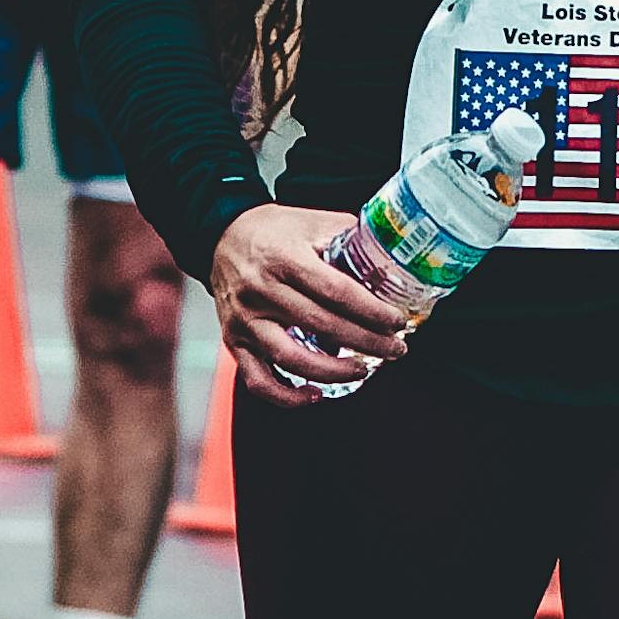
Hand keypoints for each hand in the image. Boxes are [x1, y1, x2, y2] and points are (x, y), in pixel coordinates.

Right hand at [210, 203, 417, 408]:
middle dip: (366, 343)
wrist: (221, 236)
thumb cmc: (273, 230)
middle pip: (321, 325)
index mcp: (284, 256)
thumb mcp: (312, 221)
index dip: (371, 311)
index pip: (335, 291)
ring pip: (291, 358)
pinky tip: (315, 394)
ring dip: (333, 371)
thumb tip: (393, 257)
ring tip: (363, 369)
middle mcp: (261, 289)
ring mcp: (245, 319)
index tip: (396, 321)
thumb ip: (350, 237)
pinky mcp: (234, 341)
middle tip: (394, 349)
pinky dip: (286, 396)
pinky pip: (258, 379)